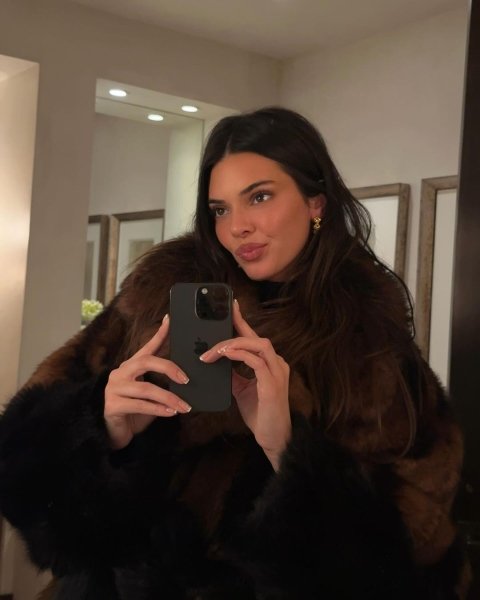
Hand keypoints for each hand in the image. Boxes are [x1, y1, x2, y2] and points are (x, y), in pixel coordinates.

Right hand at [104, 315, 191, 449]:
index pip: (147, 347)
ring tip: (184, 406)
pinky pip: (140, 405)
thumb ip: (161, 384)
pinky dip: (158, 409)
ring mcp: (114, 389)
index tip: (170, 320)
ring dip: (169, 397)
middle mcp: (120, 373)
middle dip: (169, 368)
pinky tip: (170, 412)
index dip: (159, 334)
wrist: (113, 433)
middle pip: (146, 361)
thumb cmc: (134, 411)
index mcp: (130, 367)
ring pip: (146, 388)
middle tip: (186, 379)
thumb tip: (186, 379)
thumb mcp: (150, 394)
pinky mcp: (112, 406)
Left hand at [200, 301, 290, 469]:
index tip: (230, 306)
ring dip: (234, 344)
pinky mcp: (272, 385)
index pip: (254, 338)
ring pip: (258, 345)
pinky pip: (257, 362)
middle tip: (211, 332)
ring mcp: (277, 373)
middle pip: (256, 338)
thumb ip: (233, 374)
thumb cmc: (260, 414)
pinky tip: (225, 355)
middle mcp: (276, 364)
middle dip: (234, 330)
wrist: (274, 438)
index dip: (241, 321)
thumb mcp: (241, 390)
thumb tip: (215, 362)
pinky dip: (240, 355)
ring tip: (215, 350)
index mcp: (270, 364)